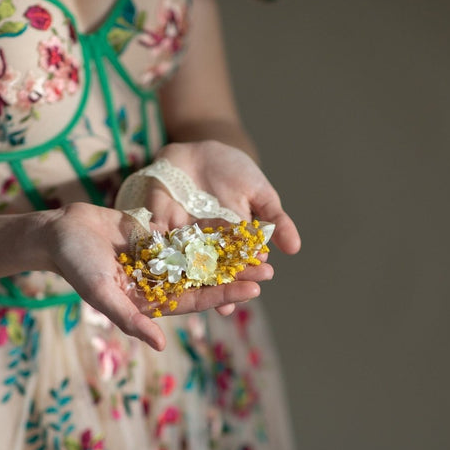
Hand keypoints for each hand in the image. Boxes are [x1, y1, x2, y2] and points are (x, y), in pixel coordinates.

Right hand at [41, 202, 263, 350]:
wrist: (59, 232)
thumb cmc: (76, 266)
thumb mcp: (101, 293)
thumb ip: (129, 318)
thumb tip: (158, 344)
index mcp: (149, 302)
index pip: (194, 302)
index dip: (223, 296)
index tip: (252, 290)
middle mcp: (158, 283)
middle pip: (204, 281)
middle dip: (235, 276)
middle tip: (268, 271)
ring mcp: (158, 260)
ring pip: (201, 258)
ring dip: (228, 255)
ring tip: (258, 249)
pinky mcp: (155, 237)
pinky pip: (188, 235)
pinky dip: (210, 232)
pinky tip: (234, 226)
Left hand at [143, 140, 300, 313]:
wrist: (202, 148)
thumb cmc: (235, 171)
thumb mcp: (260, 193)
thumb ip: (275, 220)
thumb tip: (295, 248)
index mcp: (229, 241)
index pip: (239, 263)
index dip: (246, 275)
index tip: (256, 286)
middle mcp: (203, 244)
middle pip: (210, 268)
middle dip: (220, 284)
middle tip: (229, 301)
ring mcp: (179, 234)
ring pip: (182, 259)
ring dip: (187, 276)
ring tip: (196, 291)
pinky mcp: (156, 219)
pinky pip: (153, 235)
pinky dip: (153, 245)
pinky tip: (156, 259)